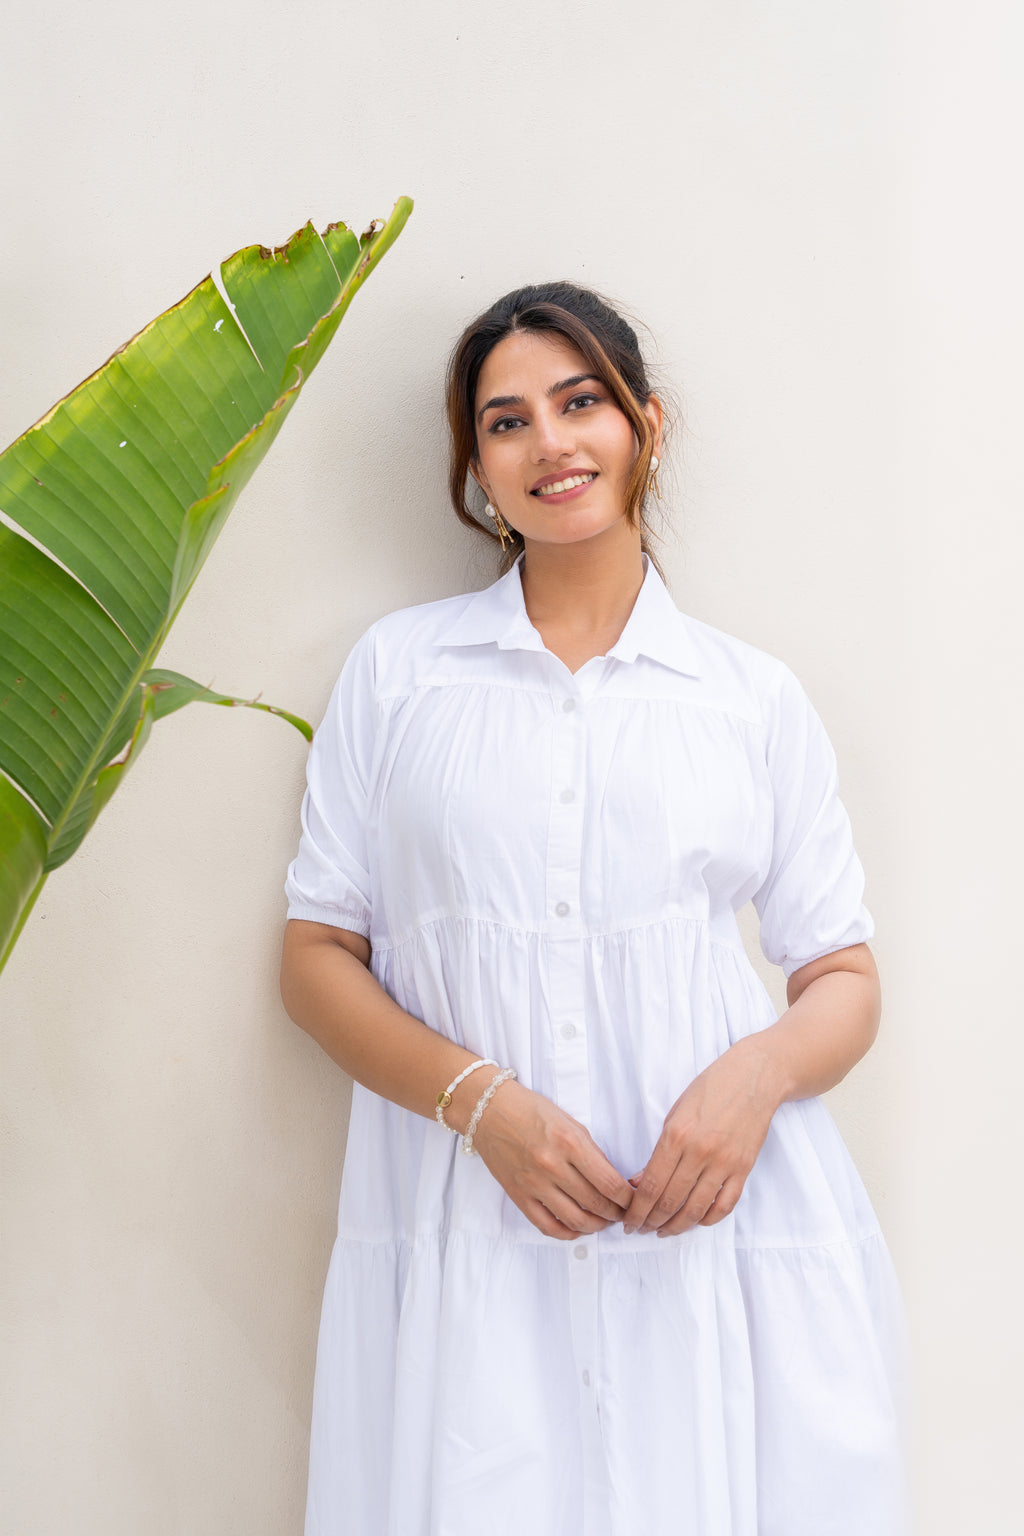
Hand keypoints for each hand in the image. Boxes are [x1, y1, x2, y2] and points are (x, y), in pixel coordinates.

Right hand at [472, 1079, 633, 1240]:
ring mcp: (534, 1184)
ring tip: (604, 1222)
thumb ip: (592, 1152)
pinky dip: (567, 1233)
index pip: (609, 1183)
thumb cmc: (532, 1111)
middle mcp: (553, 1166)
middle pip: (596, 1204)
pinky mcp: (518, 1196)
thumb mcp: (570, 1123)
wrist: (490, 1110)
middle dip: (616, 1213)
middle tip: (624, 1214)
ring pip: (575, 1220)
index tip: (635, 1201)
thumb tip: (612, 1180)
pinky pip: (547, 1226)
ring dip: (596, 1226)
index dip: (628, 1198)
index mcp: (570, 1143)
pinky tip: (577, 1229)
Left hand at [623, 1040, 783, 1236]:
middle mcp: (700, 1152)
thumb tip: (640, 1183)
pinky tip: (696, 1222)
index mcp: (677, 1135)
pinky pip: (725, 1205)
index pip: (651, 1185)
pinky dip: (708, 1219)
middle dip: (650, 1221)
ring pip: (696, 1209)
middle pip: (670, 1201)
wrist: (754, 1077)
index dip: (637, 1210)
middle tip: (640, 1229)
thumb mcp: (675, 1113)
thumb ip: (659, 1150)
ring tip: (663, 1231)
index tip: (628, 1220)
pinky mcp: (744, 1169)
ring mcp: (724, 1163)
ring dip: (676, 1226)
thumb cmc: (710, 1089)